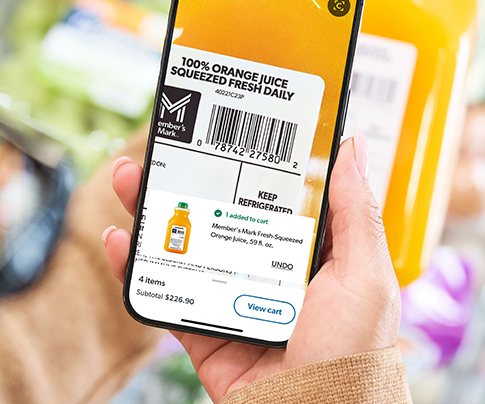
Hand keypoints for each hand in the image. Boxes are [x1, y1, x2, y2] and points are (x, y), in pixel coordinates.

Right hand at [102, 131, 399, 402]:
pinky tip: (120, 241)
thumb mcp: (364, 276)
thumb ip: (355, 212)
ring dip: (154, 213)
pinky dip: (137, 270)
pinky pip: (166, 296)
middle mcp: (270, 272)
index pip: (278, 196)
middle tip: (164, 148)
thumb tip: (351, 145)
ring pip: (187, 248)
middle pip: (222, 215)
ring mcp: (234, 301)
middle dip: (189, 180)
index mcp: (311, 254)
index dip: (251, 162)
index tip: (228, 129)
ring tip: (129, 179)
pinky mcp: (204, 334)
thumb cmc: (354, 356)